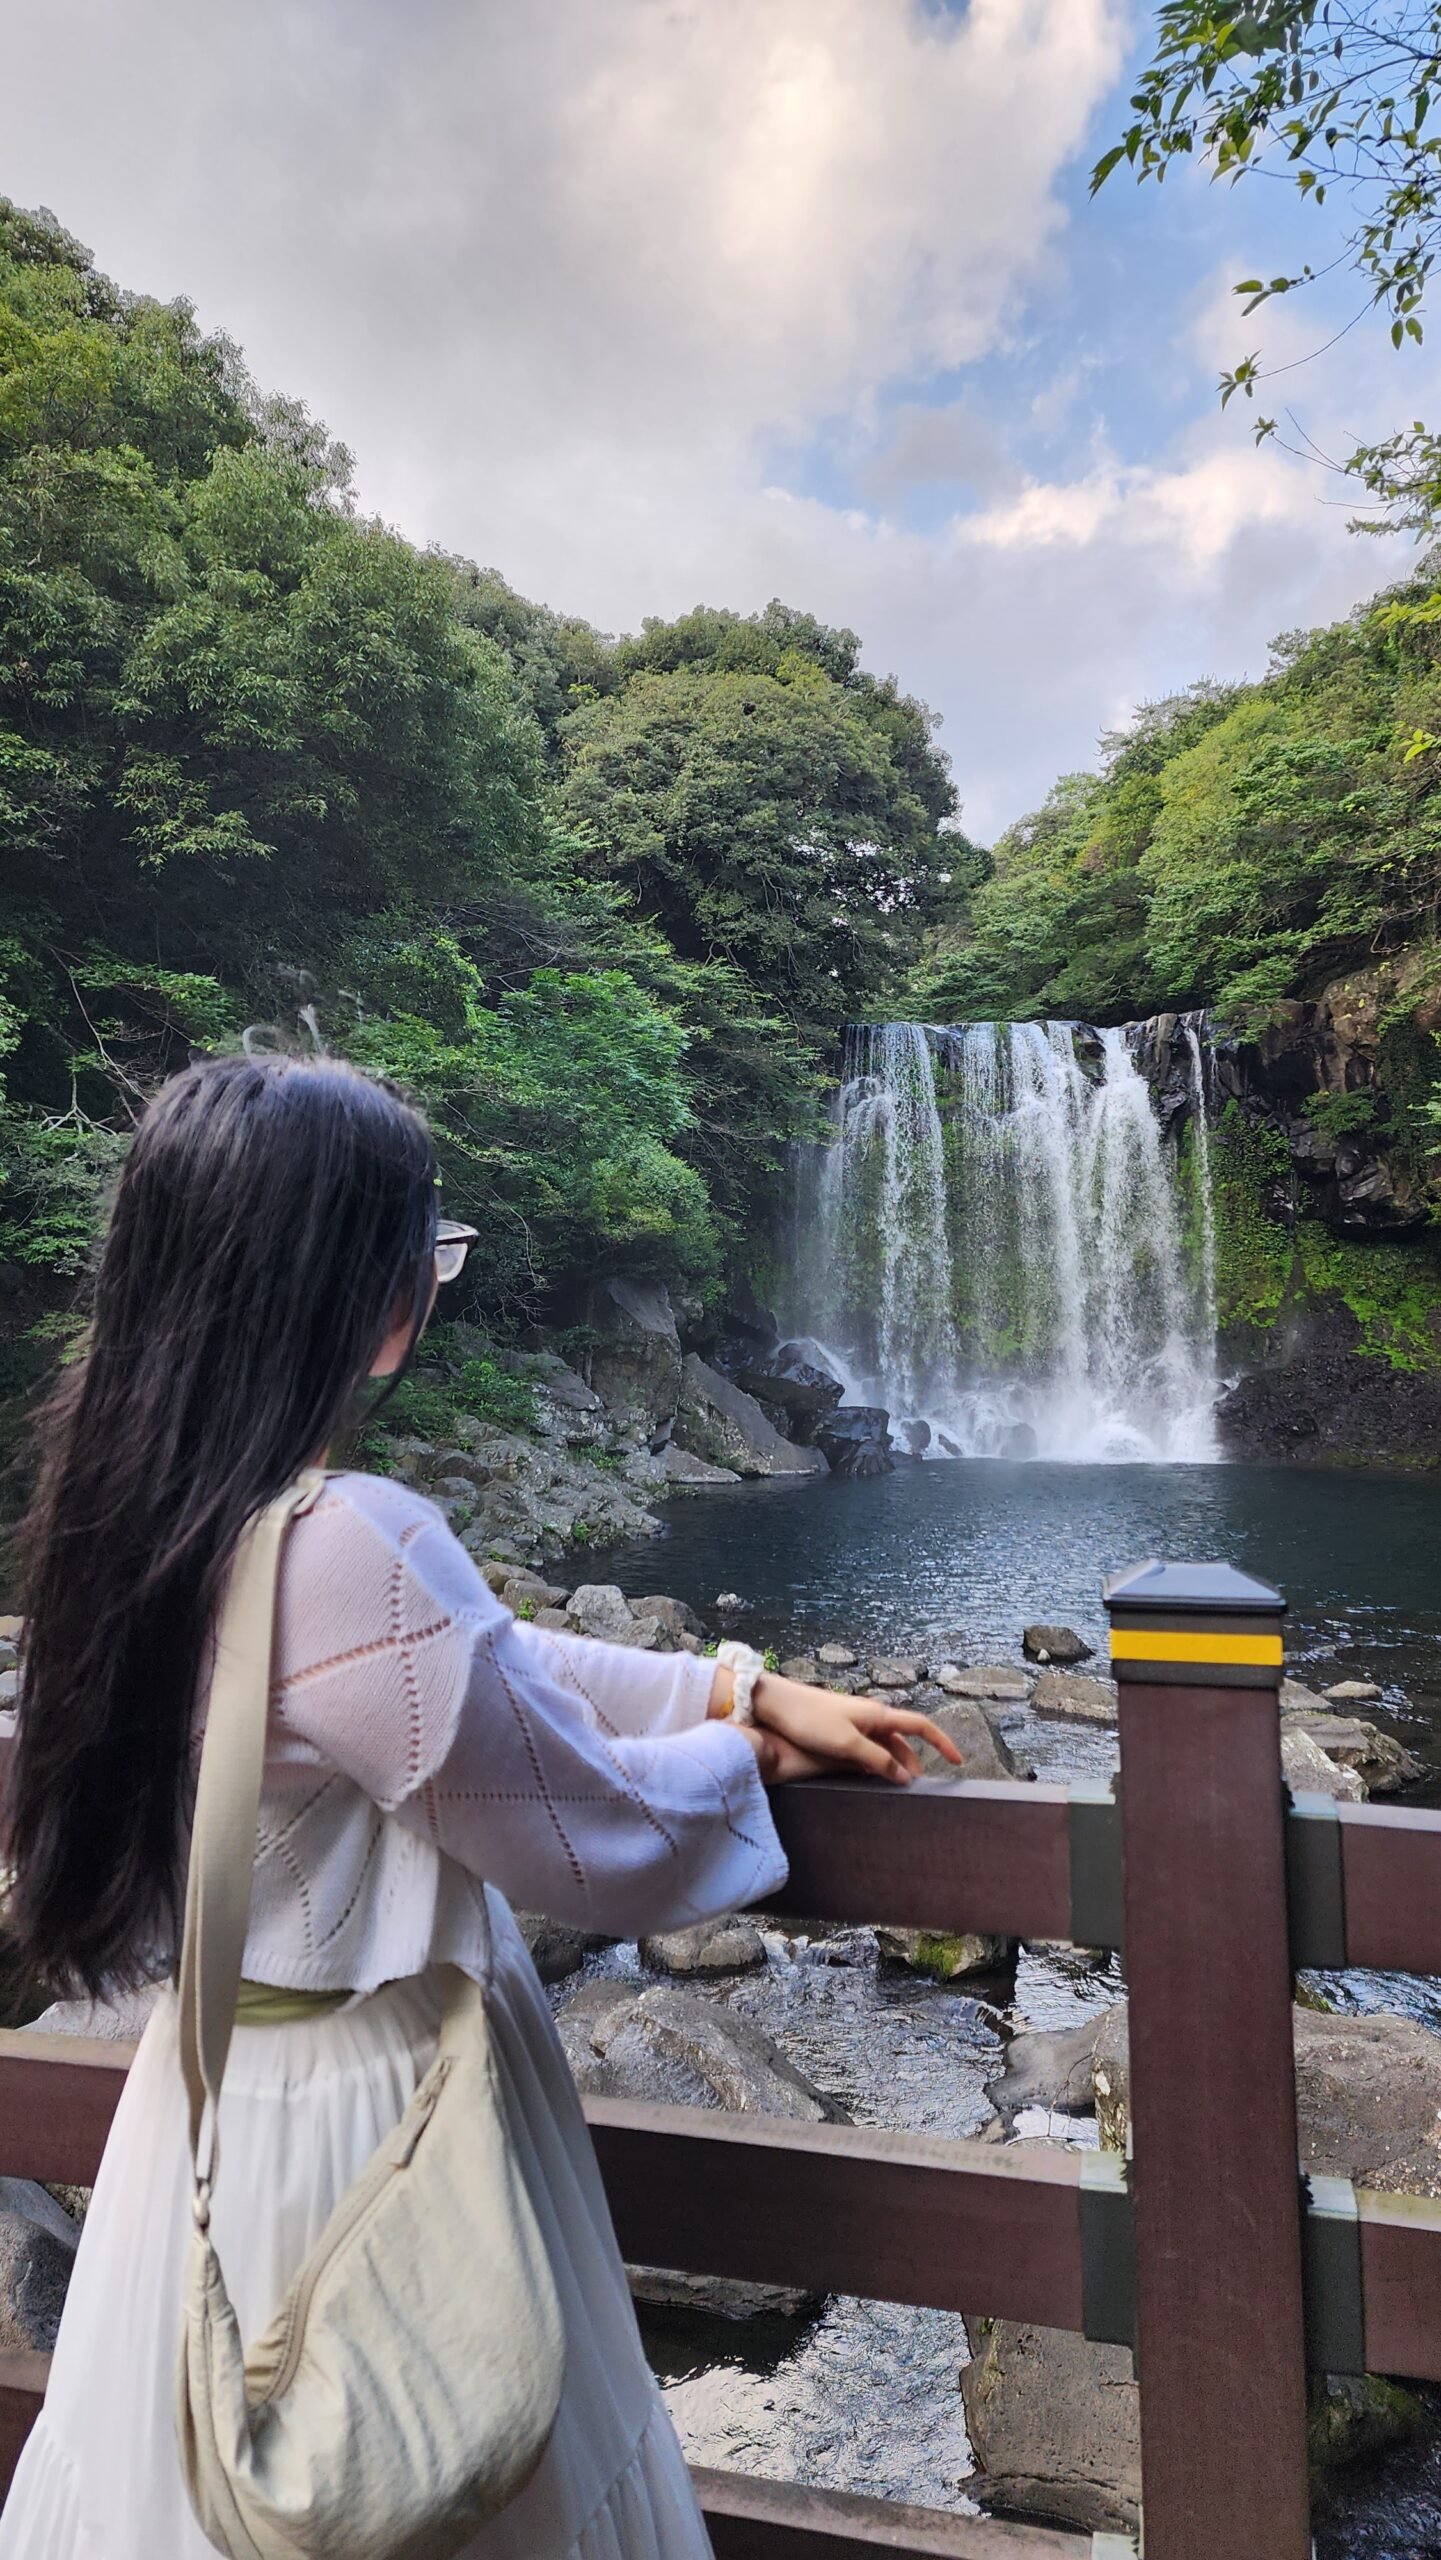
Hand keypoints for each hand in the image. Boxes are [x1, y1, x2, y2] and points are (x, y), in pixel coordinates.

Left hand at [739, 1674, 963, 1786]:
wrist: (776, 1705)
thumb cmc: (811, 1720)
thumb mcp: (848, 1744)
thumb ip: (878, 1760)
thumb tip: (905, 1776)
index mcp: (879, 1715)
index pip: (921, 1726)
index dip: (942, 1742)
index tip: (958, 1760)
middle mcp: (871, 1716)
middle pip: (902, 1740)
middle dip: (914, 1761)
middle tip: (919, 1788)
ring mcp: (855, 1722)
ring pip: (883, 1745)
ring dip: (893, 1764)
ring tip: (898, 1787)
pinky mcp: (839, 1730)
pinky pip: (866, 1747)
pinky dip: (874, 1762)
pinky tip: (870, 1777)